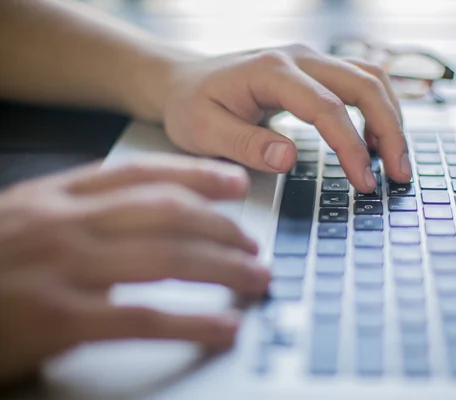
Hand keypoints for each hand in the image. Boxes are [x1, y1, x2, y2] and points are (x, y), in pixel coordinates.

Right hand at [0, 155, 269, 385]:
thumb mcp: (24, 221)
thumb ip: (76, 212)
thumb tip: (139, 217)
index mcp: (57, 197)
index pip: (142, 174)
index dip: (196, 174)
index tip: (234, 182)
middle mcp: (66, 224)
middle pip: (168, 214)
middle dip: (222, 228)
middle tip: (253, 244)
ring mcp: (63, 269)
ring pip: (166, 257)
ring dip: (222, 269)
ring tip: (254, 279)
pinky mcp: (57, 319)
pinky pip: (142, 317)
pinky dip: (191, 322)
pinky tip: (221, 327)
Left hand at [155, 44, 410, 192]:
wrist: (183, 82)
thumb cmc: (191, 106)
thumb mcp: (203, 131)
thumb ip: (245, 144)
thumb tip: (288, 159)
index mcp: (271, 72)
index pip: (327, 108)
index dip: (351, 147)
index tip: (364, 182)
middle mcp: (298, 58)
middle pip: (364, 84)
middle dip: (391, 130)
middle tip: (401, 174)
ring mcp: (310, 61)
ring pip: (370, 78)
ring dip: (390, 118)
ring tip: (396, 160)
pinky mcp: (315, 71)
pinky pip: (360, 82)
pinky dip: (377, 110)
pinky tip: (374, 141)